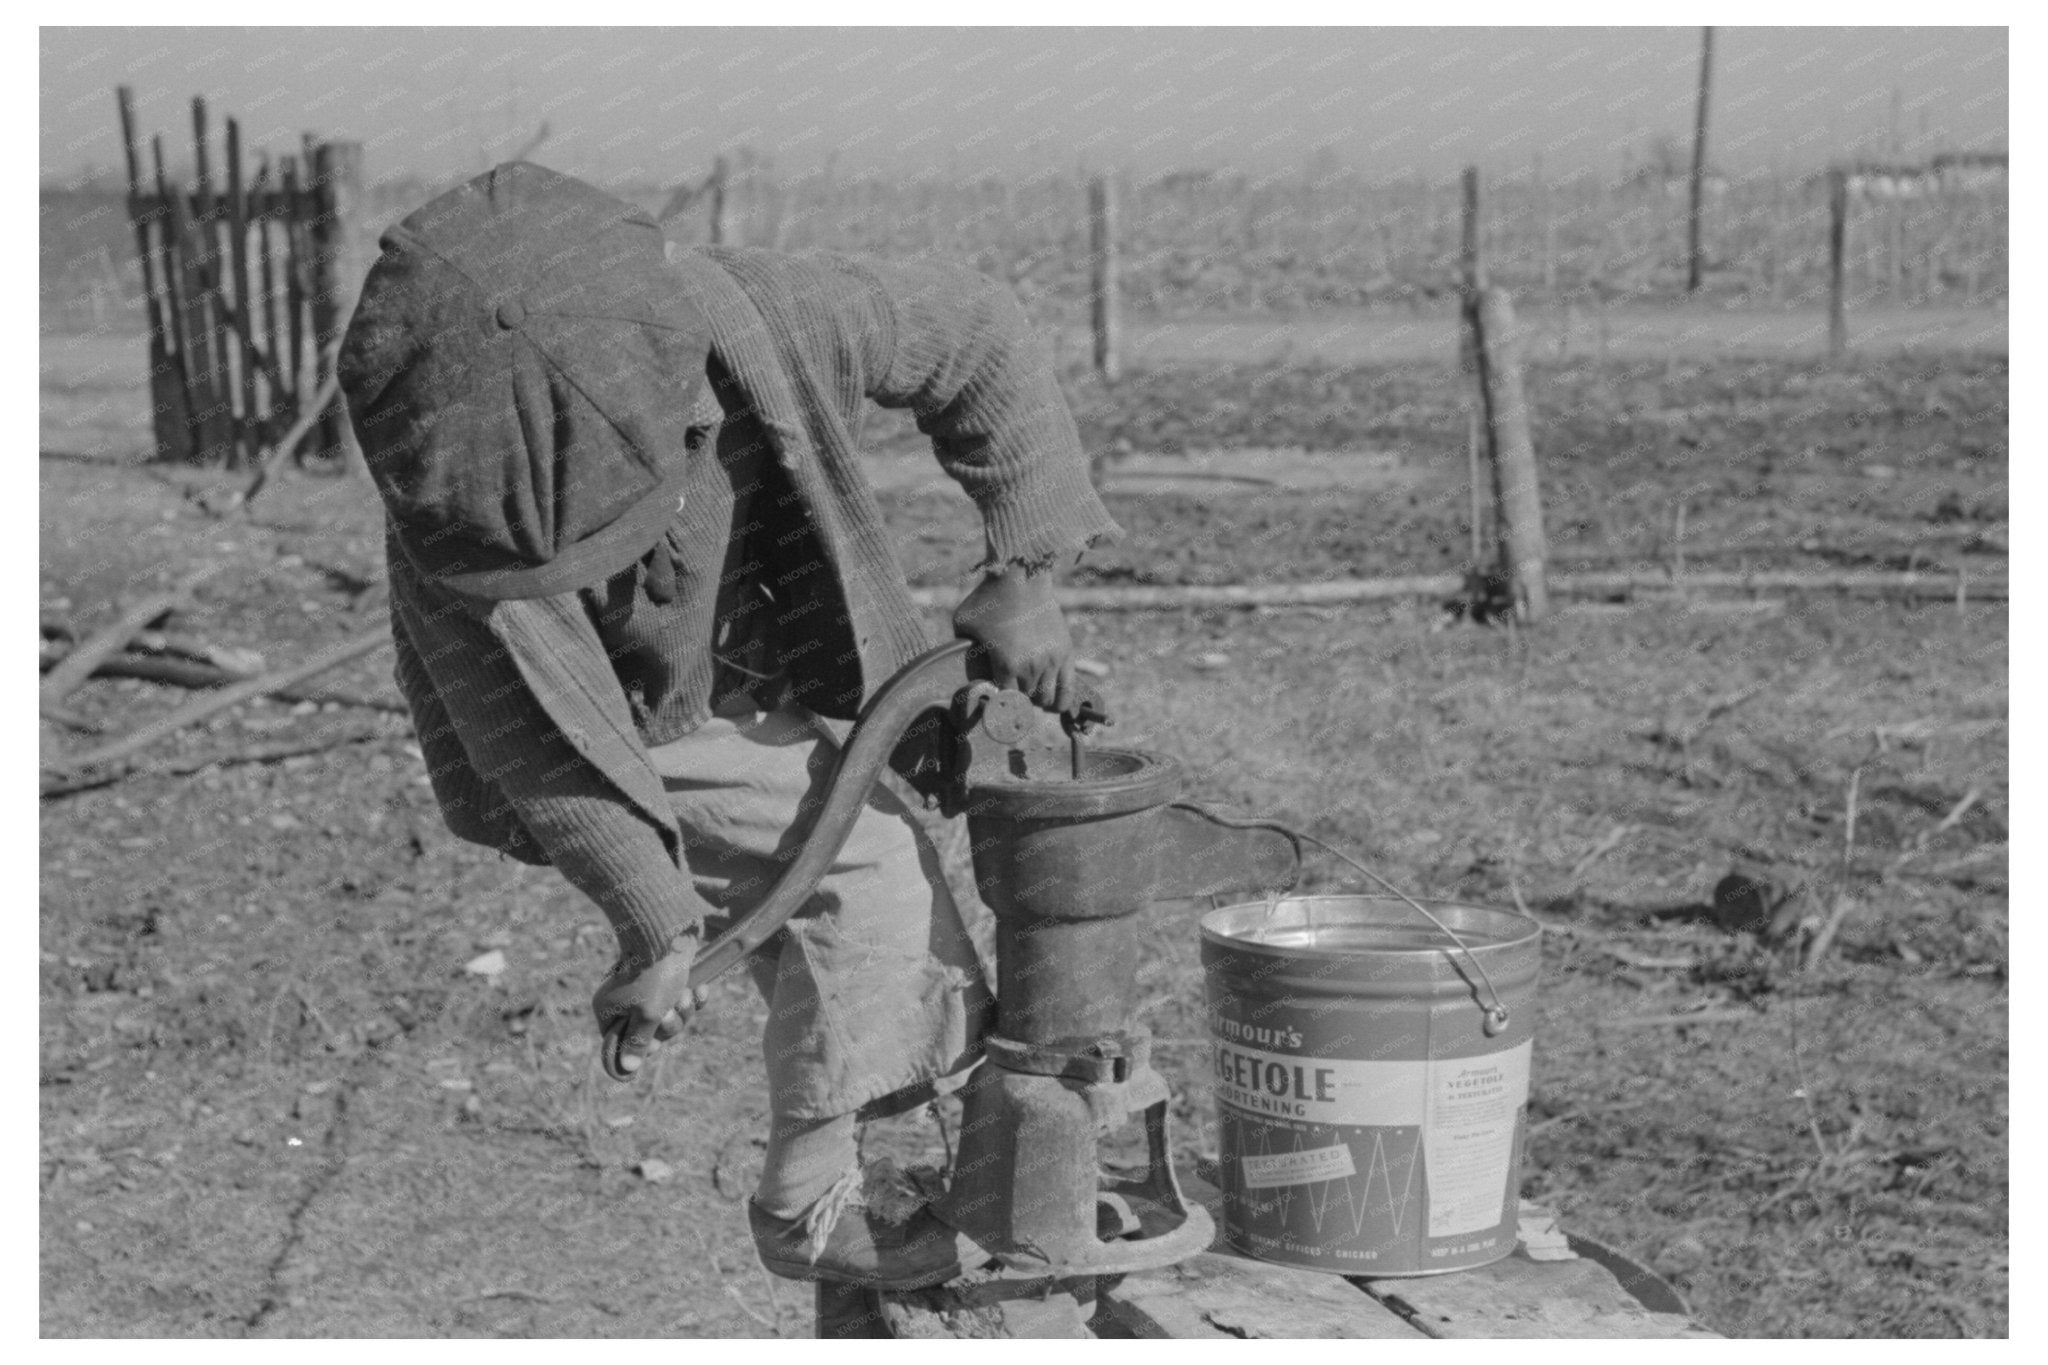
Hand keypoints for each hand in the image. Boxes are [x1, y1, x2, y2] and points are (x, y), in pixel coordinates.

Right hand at [591, 930, 706, 1080]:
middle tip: (671, 1012)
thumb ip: (639, 1043)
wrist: (671, 930)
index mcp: (608, 1009)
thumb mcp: (647, 1015)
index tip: (656, 1044)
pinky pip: (679, 1000)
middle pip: (648, 1032)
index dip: (640, 1048)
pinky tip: (699, 989)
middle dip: (668, 1025)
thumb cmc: (655, 974)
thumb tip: (627, 1068)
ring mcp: (645, 989)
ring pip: (668, 1016)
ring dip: (682, 1010)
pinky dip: (691, 997)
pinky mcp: (667, 979)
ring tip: (684, 995)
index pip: (618, 1043)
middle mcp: (623, 1000)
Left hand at [951, 568, 1076, 714]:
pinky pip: (1068, 688)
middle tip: (1010, 696)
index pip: (1004, 701)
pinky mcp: (1065, 652)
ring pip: (1046, 698)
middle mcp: (1030, 667)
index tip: (994, 700)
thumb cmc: (988, 599)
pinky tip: (1054, 706)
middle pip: (1025, 702)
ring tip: (1030, 696)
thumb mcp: (962, 624)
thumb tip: (961, 664)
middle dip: (1016, 702)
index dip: (998, 703)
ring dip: (1036, 701)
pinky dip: (1061, 701)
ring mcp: (1051, 661)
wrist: (1021, 578)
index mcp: (1005, 664)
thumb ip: (962, 649)